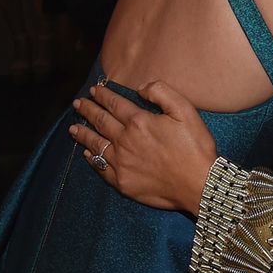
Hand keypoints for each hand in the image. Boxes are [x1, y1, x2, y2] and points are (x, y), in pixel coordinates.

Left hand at [69, 80, 219, 214]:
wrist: (199, 184)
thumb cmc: (195, 146)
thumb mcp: (185, 110)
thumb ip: (162, 92)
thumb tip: (140, 88)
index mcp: (139, 122)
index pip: (115, 104)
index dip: (104, 95)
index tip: (95, 90)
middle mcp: (125, 141)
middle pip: (101, 122)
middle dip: (88, 110)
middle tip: (78, 104)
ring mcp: (122, 163)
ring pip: (96, 144)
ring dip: (83, 134)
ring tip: (73, 128)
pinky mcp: (123, 182)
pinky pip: (101, 168)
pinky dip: (92, 159)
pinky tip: (87, 155)